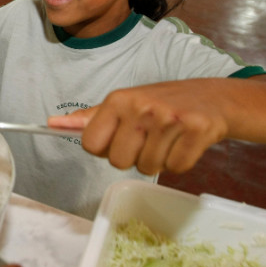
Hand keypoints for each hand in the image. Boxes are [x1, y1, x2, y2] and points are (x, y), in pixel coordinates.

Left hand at [47, 80, 230, 174]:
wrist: (212, 98)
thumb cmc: (162, 102)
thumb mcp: (123, 103)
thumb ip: (90, 118)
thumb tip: (53, 124)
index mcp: (118, 100)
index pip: (91, 144)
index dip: (104, 148)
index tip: (118, 138)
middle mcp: (141, 107)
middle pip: (118, 161)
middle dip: (132, 157)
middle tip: (147, 138)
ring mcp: (170, 119)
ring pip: (147, 167)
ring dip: (157, 159)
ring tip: (167, 138)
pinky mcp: (196, 131)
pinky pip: (175, 168)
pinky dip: (180, 161)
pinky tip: (183, 142)